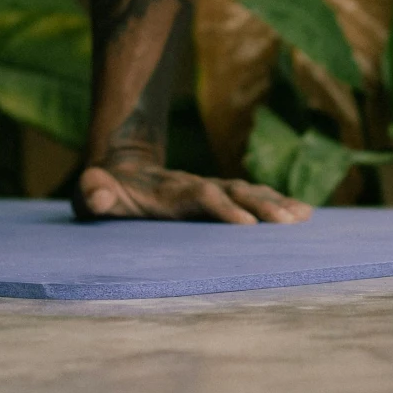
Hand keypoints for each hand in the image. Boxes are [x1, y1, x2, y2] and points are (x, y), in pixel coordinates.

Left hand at [74, 159, 311, 224]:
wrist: (122, 167)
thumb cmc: (105, 190)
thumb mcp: (90, 191)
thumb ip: (92, 193)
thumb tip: (101, 198)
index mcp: (168, 191)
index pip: (198, 197)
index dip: (220, 208)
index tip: (245, 224)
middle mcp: (195, 187)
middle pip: (233, 192)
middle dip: (261, 206)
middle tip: (289, 222)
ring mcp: (210, 190)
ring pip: (248, 193)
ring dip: (275, 204)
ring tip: (303, 218)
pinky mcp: (220, 197)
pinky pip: (252, 198)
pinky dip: (277, 203)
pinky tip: (303, 214)